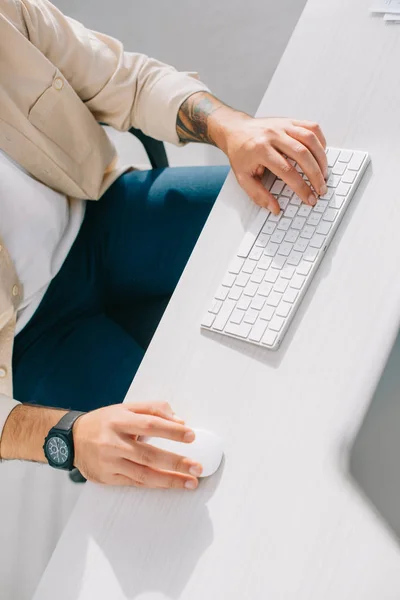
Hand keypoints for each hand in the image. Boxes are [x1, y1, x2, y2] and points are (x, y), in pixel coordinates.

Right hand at [73, 402, 201, 488]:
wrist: (71, 439)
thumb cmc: (103, 422)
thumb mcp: (126, 408)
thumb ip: (153, 410)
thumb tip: (179, 421)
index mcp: (119, 421)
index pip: (150, 424)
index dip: (172, 430)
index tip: (191, 435)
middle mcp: (113, 442)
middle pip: (149, 454)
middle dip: (176, 462)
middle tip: (197, 467)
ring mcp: (110, 463)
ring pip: (144, 474)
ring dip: (170, 480)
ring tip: (190, 482)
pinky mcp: (108, 478)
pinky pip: (135, 483)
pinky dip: (155, 484)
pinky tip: (170, 484)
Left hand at [215, 115, 327, 214]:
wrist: (234, 130)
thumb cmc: (240, 154)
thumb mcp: (243, 178)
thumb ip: (258, 195)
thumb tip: (274, 209)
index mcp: (260, 150)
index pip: (286, 171)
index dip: (301, 187)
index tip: (309, 198)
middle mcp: (273, 135)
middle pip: (302, 155)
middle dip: (315, 175)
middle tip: (321, 189)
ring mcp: (283, 125)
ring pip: (310, 139)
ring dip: (321, 158)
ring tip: (324, 174)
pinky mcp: (290, 121)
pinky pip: (311, 127)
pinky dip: (320, 141)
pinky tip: (320, 155)